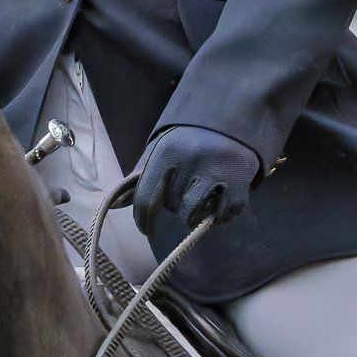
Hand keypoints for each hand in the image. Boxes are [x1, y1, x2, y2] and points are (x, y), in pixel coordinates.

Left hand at [133, 126, 260, 237]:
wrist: (231, 127)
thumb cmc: (189, 144)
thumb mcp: (162, 151)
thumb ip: (141, 177)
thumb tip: (116, 203)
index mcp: (168, 153)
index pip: (146, 197)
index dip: (143, 218)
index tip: (145, 229)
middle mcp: (192, 163)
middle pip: (171, 206)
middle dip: (174, 206)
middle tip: (184, 192)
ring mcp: (218, 174)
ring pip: (193, 214)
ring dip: (193, 216)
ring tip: (197, 206)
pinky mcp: (240, 186)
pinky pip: (222, 216)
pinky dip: (219, 216)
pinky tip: (218, 203)